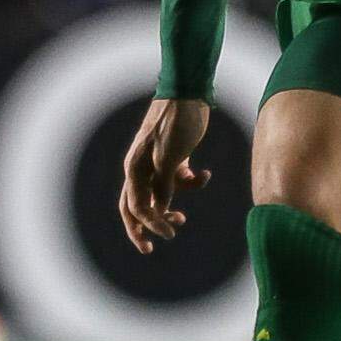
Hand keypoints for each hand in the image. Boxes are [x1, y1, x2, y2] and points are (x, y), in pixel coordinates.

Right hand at [119, 96, 214, 252]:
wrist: (189, 92)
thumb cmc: (177, 121)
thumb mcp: (171, 156)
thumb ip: (164, 184)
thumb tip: (159, 210)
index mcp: (135, 168)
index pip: (135, 206)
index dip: (148, 226)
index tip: (168, 235)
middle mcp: (141, 167)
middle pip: (137, 206)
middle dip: (143, 228)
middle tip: (152, 248)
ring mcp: (157, 162)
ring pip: (159, 195)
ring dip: (168, 208)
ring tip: (181, 219)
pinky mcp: (174, 157)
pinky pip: (177, 179)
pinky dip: (190, 183)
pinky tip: (204, 175)